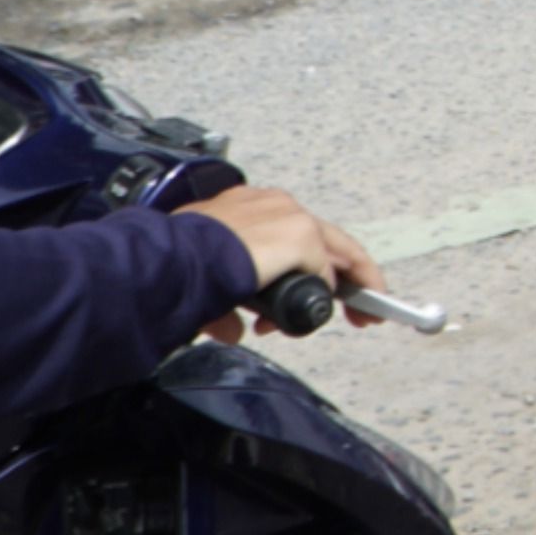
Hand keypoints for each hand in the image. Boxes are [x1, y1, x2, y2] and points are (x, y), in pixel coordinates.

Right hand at [176, 186, 383, 332]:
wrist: (173, 261)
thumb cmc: (177, 262)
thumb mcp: (206, 278)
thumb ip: (227, 303)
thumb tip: (233, 329)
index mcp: (246, 207)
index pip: (293, 232)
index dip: (308, 264)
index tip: (314, 287)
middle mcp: (271, 205)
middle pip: (326, 238)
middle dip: (347, 273)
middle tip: (362, 305)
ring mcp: (288, 217)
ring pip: (333, 252)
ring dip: (345, 286)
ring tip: (361, 314)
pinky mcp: (299, 235)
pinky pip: (323, 271)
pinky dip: (324, 292)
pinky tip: (324, 308)